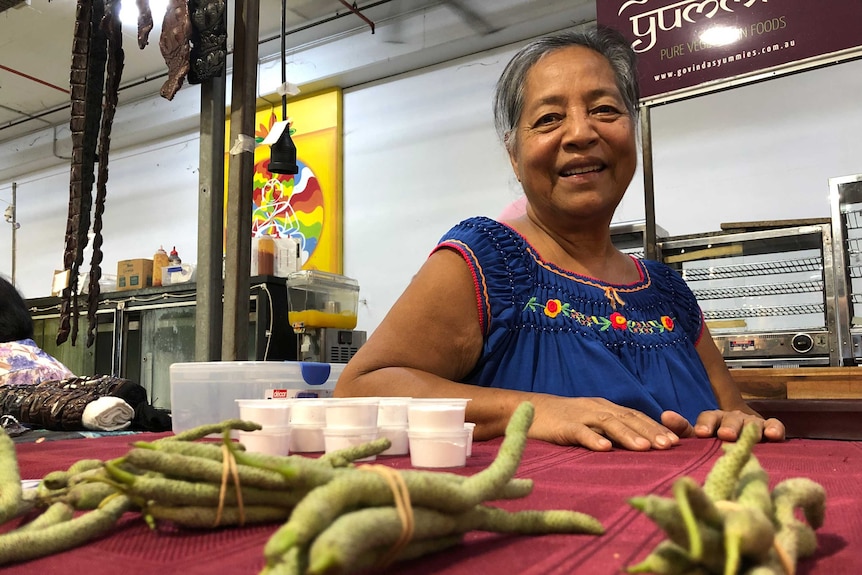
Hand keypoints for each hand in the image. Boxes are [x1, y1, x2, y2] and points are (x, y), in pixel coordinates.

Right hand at [529, 395, 679, 451]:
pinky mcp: (562, 426)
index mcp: (604, 408)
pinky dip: (593, 439)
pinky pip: (579, 431)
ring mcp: (579, 415)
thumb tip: (637, 445)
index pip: (635, 416)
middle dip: (649, 431)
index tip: (675, 441)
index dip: (655, 427)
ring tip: (645, 448)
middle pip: (627, 418)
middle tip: (669, 446)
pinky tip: (605, 449)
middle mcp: (596, 408)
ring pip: (608, 423)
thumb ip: (609, 429)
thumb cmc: (561, 419)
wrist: (526, 408)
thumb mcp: (589, 420)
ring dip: (628, 435)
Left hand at [661, 409, 785, 442]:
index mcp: (712, 420)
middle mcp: (731, 418)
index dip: (705, 424)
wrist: (740, 446)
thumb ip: (681, 428)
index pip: (707, 417)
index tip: (701, 433)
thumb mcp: (696, 439)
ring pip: (751, 422)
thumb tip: (664, 415)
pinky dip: (775, 428)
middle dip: (727, 426)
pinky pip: (774, 425)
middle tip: (725, 435)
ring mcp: (751, 423)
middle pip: (729, 419)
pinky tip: (774, 435)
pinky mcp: (769, 429)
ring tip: (749, 435)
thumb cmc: (713, 444)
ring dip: (749, 428)